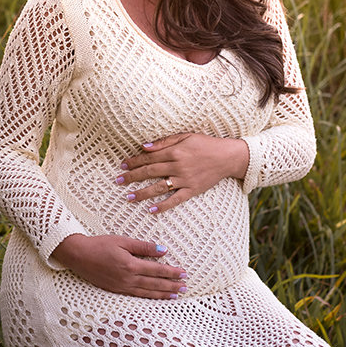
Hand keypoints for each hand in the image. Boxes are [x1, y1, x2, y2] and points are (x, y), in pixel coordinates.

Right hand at [50, 234, 186, 298]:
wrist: (78, 255)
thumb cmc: (99, 245)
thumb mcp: (122, 240)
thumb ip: (143, 246)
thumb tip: (162, 250)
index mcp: (131, 265)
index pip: (157, 270)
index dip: (172, 272)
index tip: (184, 273)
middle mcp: (128, 278)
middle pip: (155, 284)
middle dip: (172, 285)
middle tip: (185, 286)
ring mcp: (122, 286)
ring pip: (148, 292)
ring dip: (164, 293)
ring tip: (176, 294)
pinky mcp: (116, 290)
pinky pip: (137, 295)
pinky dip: (150, 297)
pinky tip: (156, 297)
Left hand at [115, 133, 249, 213]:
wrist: (227, 157)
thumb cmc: (205, 144)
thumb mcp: (185, 136)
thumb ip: (164, 142)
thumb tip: (144, 146)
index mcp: (174, 151)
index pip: (149, 157)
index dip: (134, 161)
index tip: (122, 165)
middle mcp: (178, 166)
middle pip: (150, 172)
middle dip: (132, 177)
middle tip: (118, 181)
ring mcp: (185, 179)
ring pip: (159, 187)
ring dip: (142, 193)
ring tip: (128, 197)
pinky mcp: (193, 190)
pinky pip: (176, 199)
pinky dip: (164, 205)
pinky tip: (152, 210)